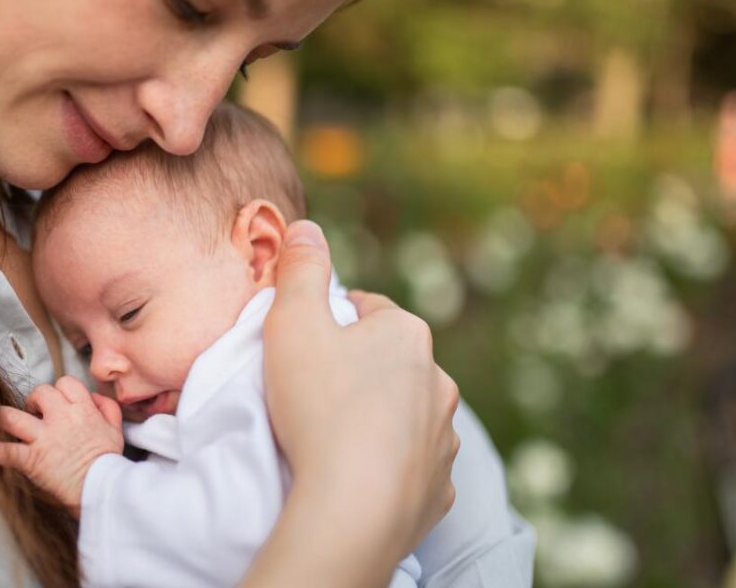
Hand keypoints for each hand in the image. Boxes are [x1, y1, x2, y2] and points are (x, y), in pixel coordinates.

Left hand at [0, 376, 123, 515]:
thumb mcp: (115, 430)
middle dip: (34, 400)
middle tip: (34, 412)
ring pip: (11, 416)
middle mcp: (60, 418)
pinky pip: (5, 451)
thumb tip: (93, 397)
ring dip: (3, 417)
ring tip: (1, 421)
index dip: (60, 390)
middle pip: (39, 392)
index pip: (65, 383)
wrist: (102, 488)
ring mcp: (43, 438)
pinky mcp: (31, 459)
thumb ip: (106, 408)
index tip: (58, 401)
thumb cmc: (108, 461)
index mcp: (82, 409)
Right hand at [259, 220, 459, 579]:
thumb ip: (300, 271)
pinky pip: (414, 467)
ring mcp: (443, 438)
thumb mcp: (292, 323)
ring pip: (409, 415)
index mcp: (407, 334)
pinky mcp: (440, 489)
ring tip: (335, 437)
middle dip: (360, 369)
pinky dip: (392, 467)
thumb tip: (307, 228)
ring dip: (380, 418)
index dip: (333, 320)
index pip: (369, 309)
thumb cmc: (319, 405)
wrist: (353, 507)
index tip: (306, 343)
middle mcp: (438, 381)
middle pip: (392, 363)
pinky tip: (359, 475)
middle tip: (314, 391)